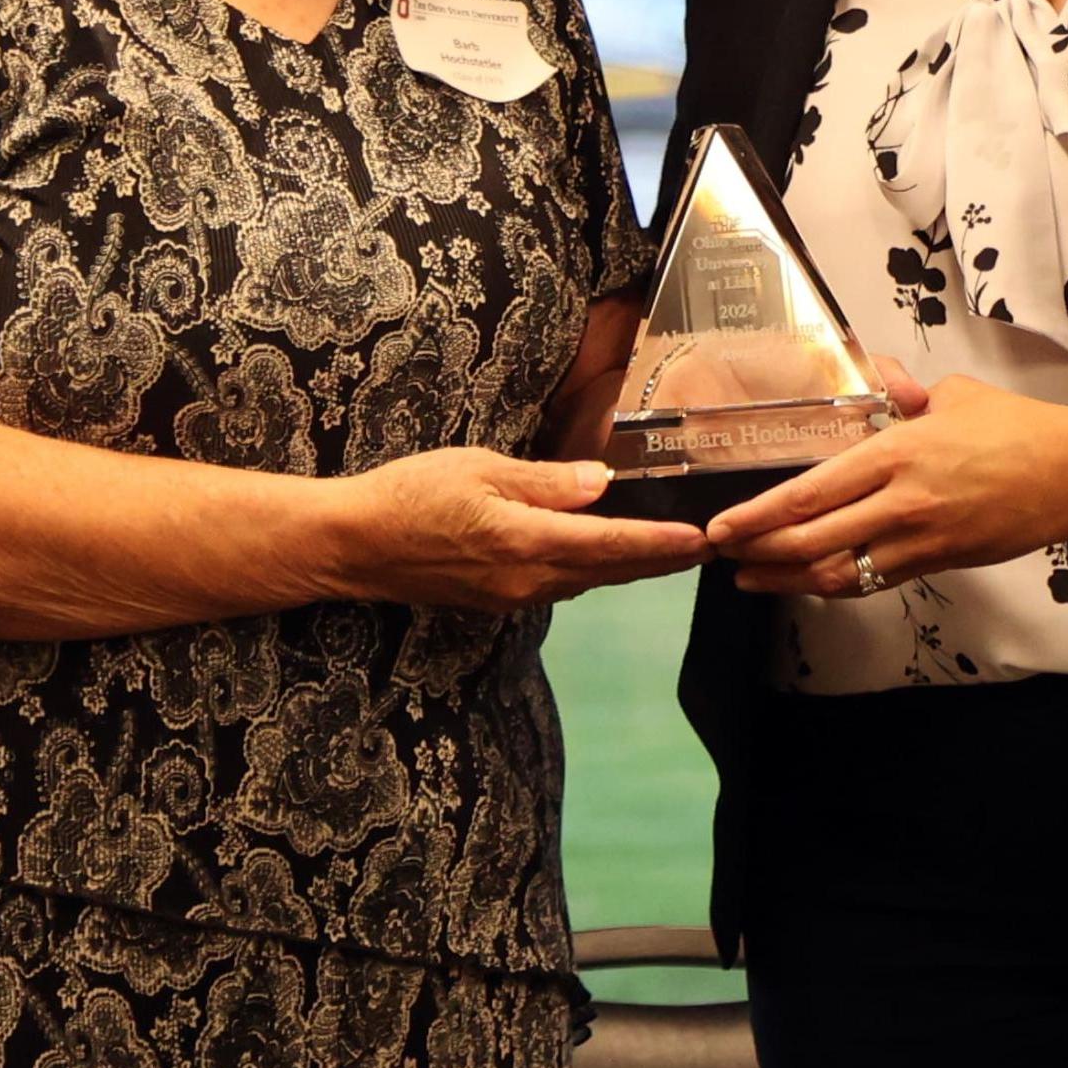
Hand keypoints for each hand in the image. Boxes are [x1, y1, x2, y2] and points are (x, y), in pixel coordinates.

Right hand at [329, 446, 707, 611]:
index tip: (706, 540)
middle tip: (710, 547)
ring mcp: (514, 596)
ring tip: (670, 549)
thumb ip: (543, 481)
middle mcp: (530, 580)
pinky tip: (603, 554)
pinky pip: (560, 584)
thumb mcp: (478, 468)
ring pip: (588, 580)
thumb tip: (600, 484)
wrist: (357, 545)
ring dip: (630, 567)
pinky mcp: (498, 600)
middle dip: (661, 560)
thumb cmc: (411, 494)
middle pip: (611, 571)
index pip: (613, 545)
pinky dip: (593, 569)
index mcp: (527, 542)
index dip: (663, 545)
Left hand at [709, 365, 1067, 593]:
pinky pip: (876, 580)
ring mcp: (923, 540)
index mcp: (897, 455)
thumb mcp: (951, 394)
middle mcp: (903, 504)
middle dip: (760, 552)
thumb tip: (876, 387)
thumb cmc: (1016, 427)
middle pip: (815, 541)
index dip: (762, 515)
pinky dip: (836, 584)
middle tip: (720, 553)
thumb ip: (900, 394)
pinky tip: (808, 581)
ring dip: (789, 578)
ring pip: (842, 573)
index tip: (724, 525)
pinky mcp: (942, 562)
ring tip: (749, 578)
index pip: (813, 493)